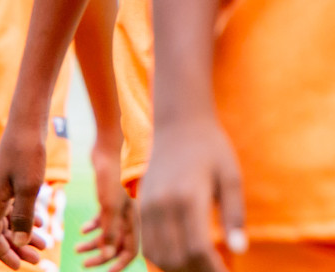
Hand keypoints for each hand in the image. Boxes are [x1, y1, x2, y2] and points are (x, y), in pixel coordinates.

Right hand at [0, 120, 49, 268]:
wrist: (27, 123)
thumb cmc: (28, 153)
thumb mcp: (29, 188)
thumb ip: (24, 217)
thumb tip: (21, 244)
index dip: (4, 253)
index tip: (20, 267)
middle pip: (0, 230)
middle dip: (18, 247)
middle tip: (39, 261)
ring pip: (9, 218)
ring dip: (25, 233)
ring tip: (46, 243)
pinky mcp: (8, 178)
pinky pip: (13, 205)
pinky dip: (26, 217)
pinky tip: (42, 220)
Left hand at [76, 137, 137, 270]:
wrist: (105, 151)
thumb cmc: (109, 177)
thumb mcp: (108, 207)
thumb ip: (110, 232)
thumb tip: (108, 256)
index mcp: (132, 221)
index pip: (130, 252)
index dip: (118, 265)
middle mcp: (127, 217)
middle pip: (117, 245)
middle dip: (102, 257)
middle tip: (84, 264)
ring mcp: (118, 208)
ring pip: (108, 234)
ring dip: (94, 244)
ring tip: (76, 248)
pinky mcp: (108, 199)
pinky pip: (102, 221)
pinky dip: (93, 227)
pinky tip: (81, 231)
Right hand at [141, 118, 245, 271]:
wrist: (177, 123)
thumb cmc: (211, 149)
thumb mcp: (231, 177)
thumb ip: (234, 214)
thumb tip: (238, 250)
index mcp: (187, 196)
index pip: (198, 249)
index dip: (213, 270)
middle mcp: (162, 202)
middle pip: (176, 256)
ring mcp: (147, 203)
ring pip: (157, 254)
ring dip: (178, 269)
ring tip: (199, 269)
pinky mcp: (141, 203)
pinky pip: (146, 242)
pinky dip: (162, 258)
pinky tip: (182, 258)